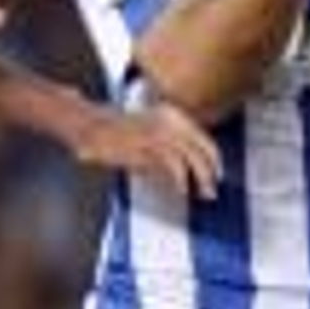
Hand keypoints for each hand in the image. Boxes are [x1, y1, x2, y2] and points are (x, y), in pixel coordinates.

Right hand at [73, 100, 221, 198]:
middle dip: (210, 172)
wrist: (93, 125)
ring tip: (202, 193)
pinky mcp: (150, 145)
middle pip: (201, 148)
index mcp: (172, 115)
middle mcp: (170, 121)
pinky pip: (174, 165)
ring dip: (201, 178)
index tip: (216, 174)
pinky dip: (181, 180)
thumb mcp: (148, 136)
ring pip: (192, 157)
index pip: (203, 137)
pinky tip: (182, 190)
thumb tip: (182, 172)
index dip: (213, 159)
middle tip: (211, 190)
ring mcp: (161, 132)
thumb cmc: (116, 134)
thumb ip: (167, 150)